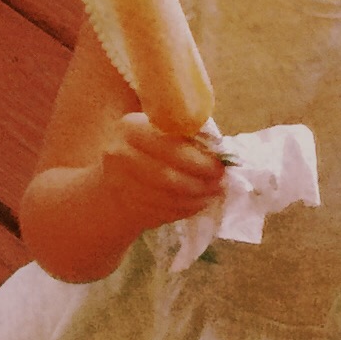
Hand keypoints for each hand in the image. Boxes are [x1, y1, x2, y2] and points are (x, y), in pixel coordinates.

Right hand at [96, 112, 226, 232]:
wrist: (119, 169)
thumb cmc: (152, 144)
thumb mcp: (164, 129)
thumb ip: (187, 135)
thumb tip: (222, 153)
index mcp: (132, 127)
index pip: (169, 147)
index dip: (198, 160)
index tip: (220, 167)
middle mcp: (119, 154)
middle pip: (166, 176)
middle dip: (199, 183)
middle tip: (220, 184)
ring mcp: (119, 183)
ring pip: (165, 198)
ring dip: (194, 199)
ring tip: (212, 195)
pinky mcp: (126, 204)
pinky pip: (160, 212)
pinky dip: (183, 210)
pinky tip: (196, 204)